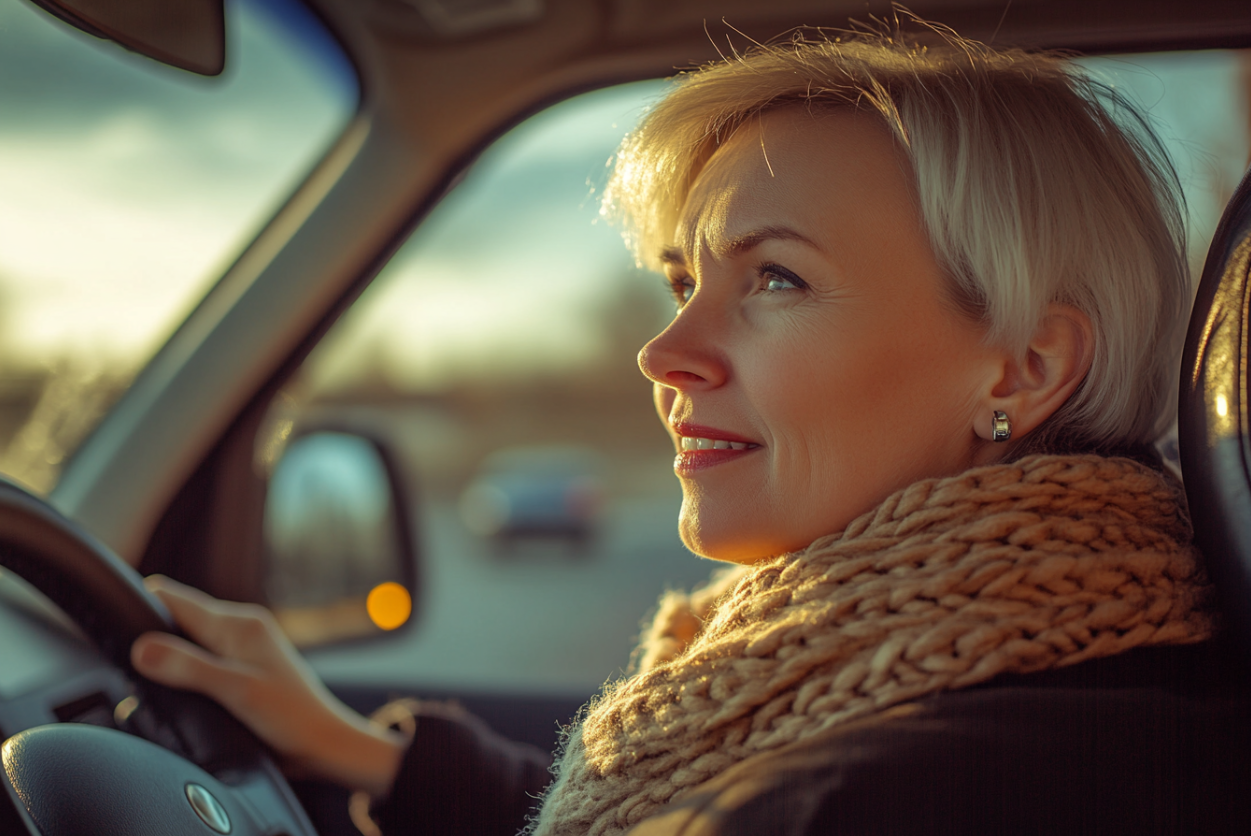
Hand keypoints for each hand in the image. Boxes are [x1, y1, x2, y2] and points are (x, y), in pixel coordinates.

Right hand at [130, 575, 405, 795]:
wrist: (323, 742)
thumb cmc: (290, 716)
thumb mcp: (235, 691)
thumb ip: (188, 667)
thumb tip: (141, 647)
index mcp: (237, 623)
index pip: (173, 597)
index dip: (141, 605)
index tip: (113, 622)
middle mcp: (239, 627)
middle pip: (177, 616)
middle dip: (150, 633)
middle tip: (127, 663)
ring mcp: (242, 646)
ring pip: (188, 637)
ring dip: (168, 654)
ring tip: (149, 677)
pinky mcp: (243, 666)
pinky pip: (201, 656)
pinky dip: (184, 668)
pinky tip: (177, 688)